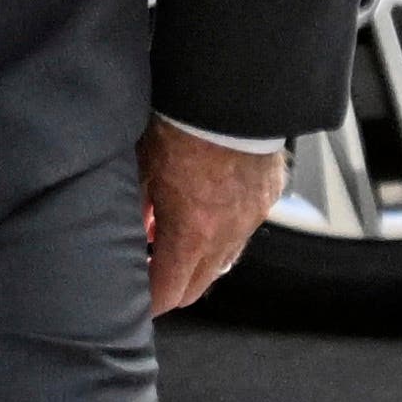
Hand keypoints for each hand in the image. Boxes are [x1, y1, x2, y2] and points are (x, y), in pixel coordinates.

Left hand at [143, 122, 285, 317]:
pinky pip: (242, 229)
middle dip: (172, 290)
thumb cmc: (182, 127)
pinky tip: (204, 215)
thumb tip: (136, 226)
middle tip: (149, 280)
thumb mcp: (143, 170)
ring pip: (223, 260)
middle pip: (198, 286)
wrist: (230, 96)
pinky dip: (222, 233)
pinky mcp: (266, 198)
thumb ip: (138, 207)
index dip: (149, 304)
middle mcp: (226, 235)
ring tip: (172, 245)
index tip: (135, 304)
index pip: (169, 291)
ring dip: (197, 261)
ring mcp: (250, 218)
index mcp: (192, 234)